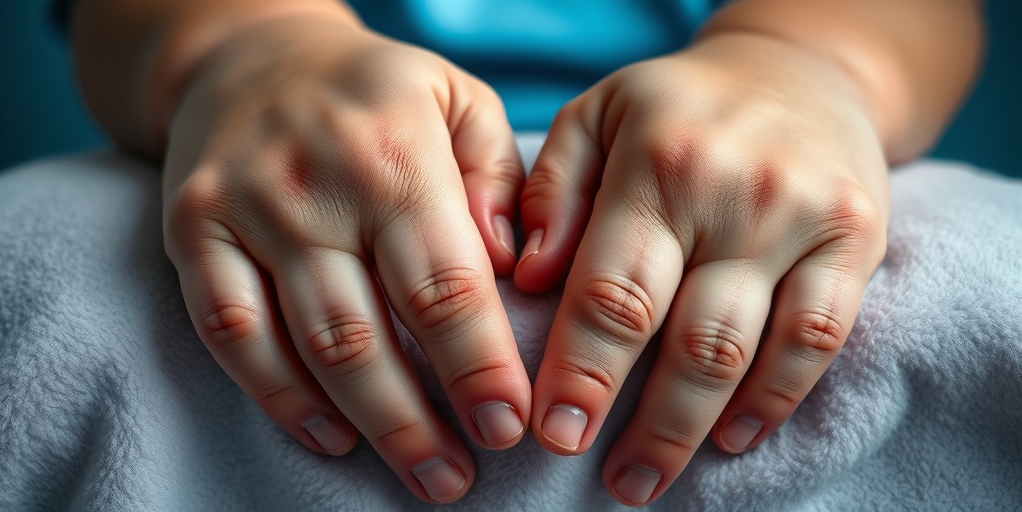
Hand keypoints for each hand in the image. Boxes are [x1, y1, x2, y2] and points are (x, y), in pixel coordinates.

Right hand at [161, 13, 529, 502]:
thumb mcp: (460, 100)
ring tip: (419, 473)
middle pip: (371, 332)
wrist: (250, 53)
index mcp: (395, 151)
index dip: (478, 366)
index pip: (445, 283)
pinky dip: (278, 396)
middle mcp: (315, 186)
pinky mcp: (193, 232)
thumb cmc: (378, 89)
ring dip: (366, 424)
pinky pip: (229, 333)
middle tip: (461, 477)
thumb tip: (519, 269)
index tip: (509, 425)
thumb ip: (497, 180)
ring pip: (304, 346)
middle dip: (421, 420)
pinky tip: (329, 434)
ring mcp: (243, 210)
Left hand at [516, 33, 888, 504]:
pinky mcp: (856, 239)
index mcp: (656, 162)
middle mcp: (734, 192)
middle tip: (608, 482)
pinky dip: (776, 398)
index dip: (580, 371)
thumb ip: (553, 190)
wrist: (801, 71)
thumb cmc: (676, 107)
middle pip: (683, 336)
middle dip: (642, 423)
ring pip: (747, 350)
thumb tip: (528, 276)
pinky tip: (734, 436)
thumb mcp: (597, 115)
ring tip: (649, 478)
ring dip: (694, 429)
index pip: (611, 290)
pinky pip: (818, 338)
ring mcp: (804, 218)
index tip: (552, 432)